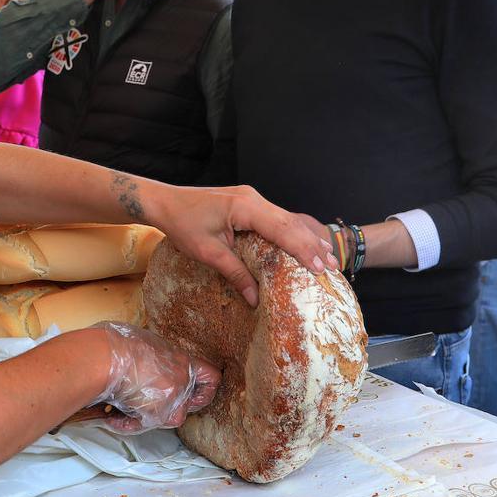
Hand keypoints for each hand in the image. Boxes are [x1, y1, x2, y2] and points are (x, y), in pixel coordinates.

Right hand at [90, 321, 218, 433]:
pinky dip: (128, 423)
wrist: (105, 358)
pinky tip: (113, 416)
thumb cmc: (117, 345)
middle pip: (188, 403)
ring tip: (125, 406)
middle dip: (170, 405)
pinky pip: (143, 425)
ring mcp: (170, 400)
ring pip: (167, 417)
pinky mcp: (155, 416)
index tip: (195, 393)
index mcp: (182, 360)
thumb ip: (156, 359)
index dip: (205, 389)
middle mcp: (181, 382)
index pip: (211, 377)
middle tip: (150, 402)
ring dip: (147, 415)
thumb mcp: (144, 344)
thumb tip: (149, 368)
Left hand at [152, 185, 337, 306]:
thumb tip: (255, 299)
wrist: (164, 202)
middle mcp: (252, 198)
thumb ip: (235, 273)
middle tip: (332, 268)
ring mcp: (250, 198)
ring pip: (285, 218)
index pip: (282, 229)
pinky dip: (291, 232)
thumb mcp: (208, 253)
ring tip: (327, 257)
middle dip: (311, 246)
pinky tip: (303, 242)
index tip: (320, 268)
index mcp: (245, 207)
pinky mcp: (247, 202)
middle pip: (289, 223)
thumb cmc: (182, 224)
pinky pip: (275, 217)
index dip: (303, 250)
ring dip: (305, 238)